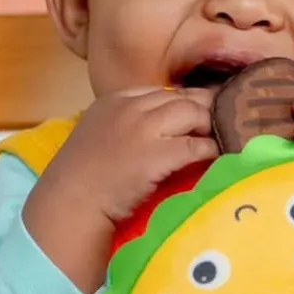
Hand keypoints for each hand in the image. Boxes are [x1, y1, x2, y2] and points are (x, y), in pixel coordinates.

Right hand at [22, 88, 217, 293]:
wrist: (70, 202)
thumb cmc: (79, 178)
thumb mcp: (97, 135)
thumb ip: (123, 124)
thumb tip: (157, 130)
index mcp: (114, 100)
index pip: (160, 91)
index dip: (183, 101)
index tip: (198, 112)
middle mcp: (131, 108)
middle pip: (182, 98)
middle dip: (204, 108)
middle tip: (223, 121)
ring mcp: (144, 129)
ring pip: (194, 113)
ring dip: (212, 124)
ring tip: (224, 136)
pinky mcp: (158, 154)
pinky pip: (197, 145)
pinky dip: (212, 149)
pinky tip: (218, 155)